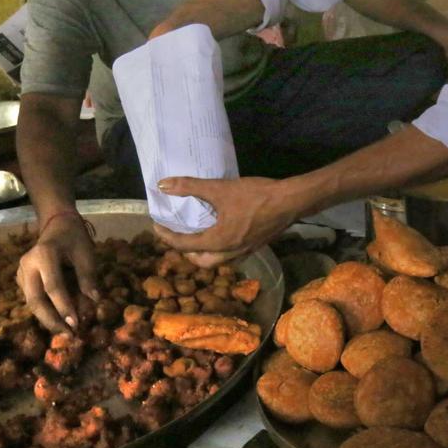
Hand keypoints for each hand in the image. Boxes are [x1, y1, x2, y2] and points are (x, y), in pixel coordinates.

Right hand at [17, 214, 98, 333]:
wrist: (57, 225)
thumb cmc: (75, 239)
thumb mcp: (86, 254)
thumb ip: (88, 277)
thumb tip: (95, 302)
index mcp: (44, 254)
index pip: (53, 287)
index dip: (64, 307)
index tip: (76, 324)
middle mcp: (27, 264)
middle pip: (35, 300)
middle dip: (52, 321)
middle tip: (69, 336)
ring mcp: (21, 272)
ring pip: (31, 303)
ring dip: (48, 320)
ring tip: (66, 332)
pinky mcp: (21, 279)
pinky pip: (32, 299)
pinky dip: (45, 312)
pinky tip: (59, 321)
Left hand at [153, 176, 300, 262]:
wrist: (290, 201)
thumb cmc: (255, 196)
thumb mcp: (219, 189)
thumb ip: (190, 187)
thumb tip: (163, 185)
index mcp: (218, 241)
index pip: (185, 245)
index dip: (167, 236)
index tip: (157, 225)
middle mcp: (230, 252)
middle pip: (202, 262)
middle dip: (187, 253)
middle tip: (179, 237)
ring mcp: (245, 251)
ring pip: (218, 261)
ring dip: (205, 253)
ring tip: (199, 237)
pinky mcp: (256, 246)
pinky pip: (232, 255)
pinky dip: (221, 249)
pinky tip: (223, 234)